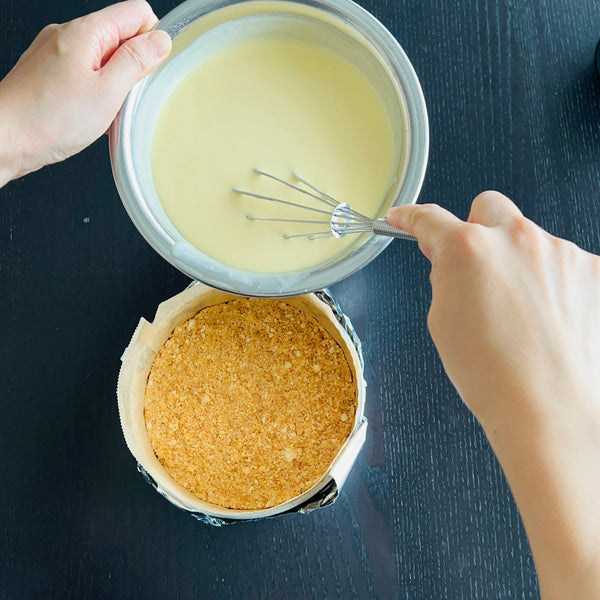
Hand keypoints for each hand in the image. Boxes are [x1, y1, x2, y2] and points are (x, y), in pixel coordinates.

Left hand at [0, 0, 170, 185]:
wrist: (5, 138)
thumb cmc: (48, 118)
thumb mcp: (108, 92)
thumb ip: (136, 62)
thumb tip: (160, 41)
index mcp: (85, 32)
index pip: (136, 13)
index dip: (151, 39)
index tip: (148, 69)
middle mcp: (67, 35)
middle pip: (119, 36)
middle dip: (132, 67)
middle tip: (121, 97)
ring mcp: (55, 53)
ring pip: (102, 58)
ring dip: (113, 83)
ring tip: (101, 109)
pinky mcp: (49, 72)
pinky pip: (85, 73)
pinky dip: (95, 91)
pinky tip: (88, 114)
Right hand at [387, 193, 599, 599]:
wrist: (550, 412)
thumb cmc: (494, 377)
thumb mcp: (442, 322)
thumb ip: (446, 278)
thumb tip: (452, 260)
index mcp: (468, 249)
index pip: (430, 220)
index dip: (412, 219)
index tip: (405, 219)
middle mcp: (517, 238)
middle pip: (489, 209)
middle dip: (479, 230)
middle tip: (477, 268)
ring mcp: (561, 252)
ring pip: (531, 240)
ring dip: (520, 263)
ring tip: (521, 316)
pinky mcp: (596, 271)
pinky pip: (565, 264)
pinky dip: (555, 284)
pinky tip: (550, 320)